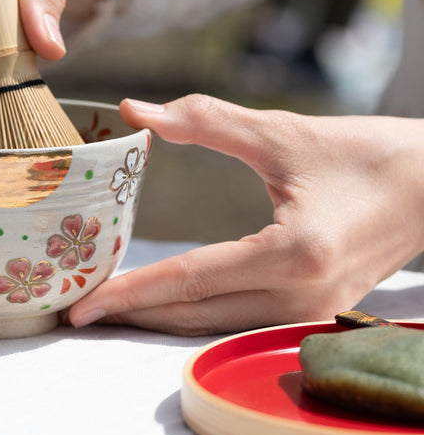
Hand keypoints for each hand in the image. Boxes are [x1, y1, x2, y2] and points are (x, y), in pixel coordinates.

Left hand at [67, 95, 423, 335]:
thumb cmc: (362, 154)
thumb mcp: (282, 133)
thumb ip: (205, 121)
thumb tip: (136, 109)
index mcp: (292, 254)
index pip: (190, 278)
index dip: (130, 292)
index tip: (79, 305)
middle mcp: (300, 297)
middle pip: (194, 314)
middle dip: (132, 315)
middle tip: (73, 312)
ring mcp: (310, 313)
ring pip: (214, 324)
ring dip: (158, 319)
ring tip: (104, 310)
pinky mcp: (313, 312)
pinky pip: (238, 321)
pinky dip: (193, 314)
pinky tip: (160, 303)